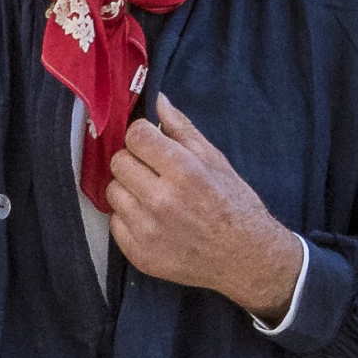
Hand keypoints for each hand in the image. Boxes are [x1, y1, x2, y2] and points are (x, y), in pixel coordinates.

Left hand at [104, 98, 302, 316]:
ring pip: (113, 192)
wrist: (244, 258)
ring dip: (129, 189)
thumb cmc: (234, 204)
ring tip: (152, 195)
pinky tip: (152, 219)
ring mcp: (148, 230)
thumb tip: (157, 100)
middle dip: (134, 160)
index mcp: (184, 171)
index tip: (152, 144)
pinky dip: (129, 218)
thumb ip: (182, 129)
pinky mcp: (139, 254)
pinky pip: (115, 223)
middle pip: (119, 162)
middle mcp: (162, 200)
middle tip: (153, 171)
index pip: (136, 136)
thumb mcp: (215, 160)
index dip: (143, 136)